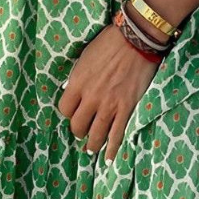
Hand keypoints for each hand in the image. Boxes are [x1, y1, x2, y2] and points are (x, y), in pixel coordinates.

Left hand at [57, 23, 158, 163]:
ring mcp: (109, 105)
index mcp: (78, 82)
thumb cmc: (108, 43)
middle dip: (79, 130)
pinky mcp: (127, 109)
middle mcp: (91, 97)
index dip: (68, 113)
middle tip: (83, 130)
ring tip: (92, 148)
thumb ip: (78, 77)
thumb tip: (71, 91)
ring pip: (95, 135)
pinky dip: (112, 150)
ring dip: (92, 144)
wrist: (135, 40)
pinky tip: (108, 159)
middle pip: (78, 125)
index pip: (64, 109)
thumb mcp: (85, 57)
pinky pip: (117, 135)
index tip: (73, 113)